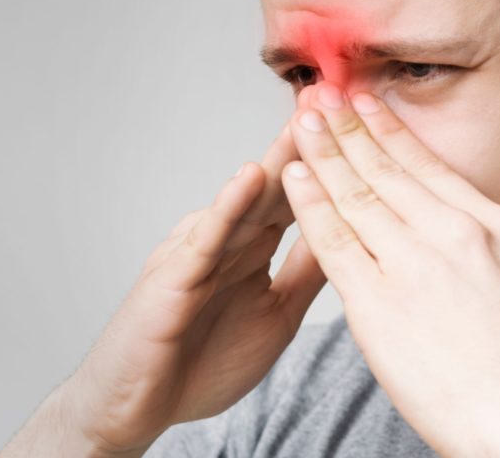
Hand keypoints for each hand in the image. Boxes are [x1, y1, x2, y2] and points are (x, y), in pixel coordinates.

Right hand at [53, 111, 327, 453]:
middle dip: (305, 141)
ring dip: (276, 158)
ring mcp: (197, 252)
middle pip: (274, 184)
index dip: (329, 162)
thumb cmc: (201, 362)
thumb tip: (351, 233)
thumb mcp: (277, 314)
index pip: (297, 196)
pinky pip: (205, 239)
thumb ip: (307, 272)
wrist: (136, 407)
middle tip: (337, 93)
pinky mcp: (173, 276)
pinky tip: (250, 180)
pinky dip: (228, 208)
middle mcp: (226, 240)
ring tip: (306, 116)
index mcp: (252, 249)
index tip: (363, 125)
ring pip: (243, 201)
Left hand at [280, 81, 499, 457]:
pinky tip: (293, 177)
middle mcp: (452, 234)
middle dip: (346, 128)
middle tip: (317, 95)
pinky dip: (309, 207)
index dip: (390, 130)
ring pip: (355, 196)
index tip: (365, 103)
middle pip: (385, 170)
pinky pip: (334, 243)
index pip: (427, 165)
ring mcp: (413, 266)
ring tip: (298, 121)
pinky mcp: (377, 305)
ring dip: (322, 154)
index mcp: (495, 225)